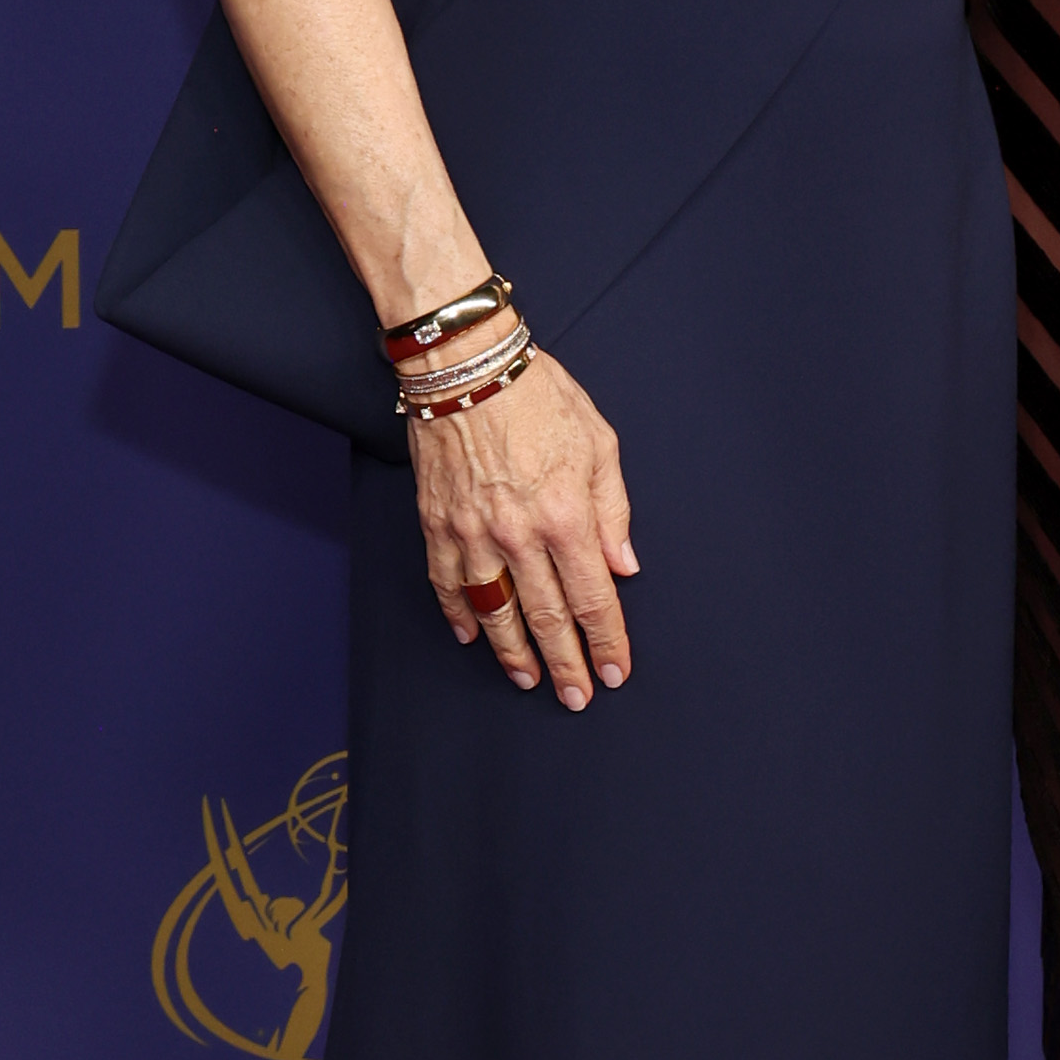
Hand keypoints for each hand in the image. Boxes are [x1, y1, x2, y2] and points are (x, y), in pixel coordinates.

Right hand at [409, 350, 636, 705]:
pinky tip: (472, 635)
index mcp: (565, 515)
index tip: (615, 671)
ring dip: (513, 652)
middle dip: (565, 662)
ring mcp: (472, 532)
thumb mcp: (598, 443)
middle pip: (546, 616)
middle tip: (576, 695)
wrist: (465, 363)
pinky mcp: (437, 523)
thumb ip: (613, 510)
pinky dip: (460, 614)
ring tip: (526, 678)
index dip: (606, 640)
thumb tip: (622, 565)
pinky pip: (448, 582)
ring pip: (495, 611)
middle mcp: (518, 534)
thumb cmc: (538, 394)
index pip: (592, 596)